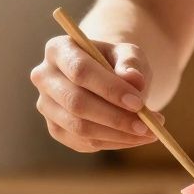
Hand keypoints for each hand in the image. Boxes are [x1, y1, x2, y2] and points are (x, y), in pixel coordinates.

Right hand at [30, 35, 161, 152]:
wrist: (107, 77)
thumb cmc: (118, 62)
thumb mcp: (129, 54)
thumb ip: (131, 63)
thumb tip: (133, 79)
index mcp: (58, 49)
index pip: (80, 70)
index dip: (109, 89)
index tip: (138, 103)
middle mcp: (44, 77)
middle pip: (76, 103)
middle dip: (115, 118)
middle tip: (148, 126)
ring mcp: (46, 106)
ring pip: (80, 128)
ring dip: (118, 135)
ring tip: (149, 132)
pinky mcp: (56, 129)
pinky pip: (84, 143)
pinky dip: (114, 143)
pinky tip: (135, 137)